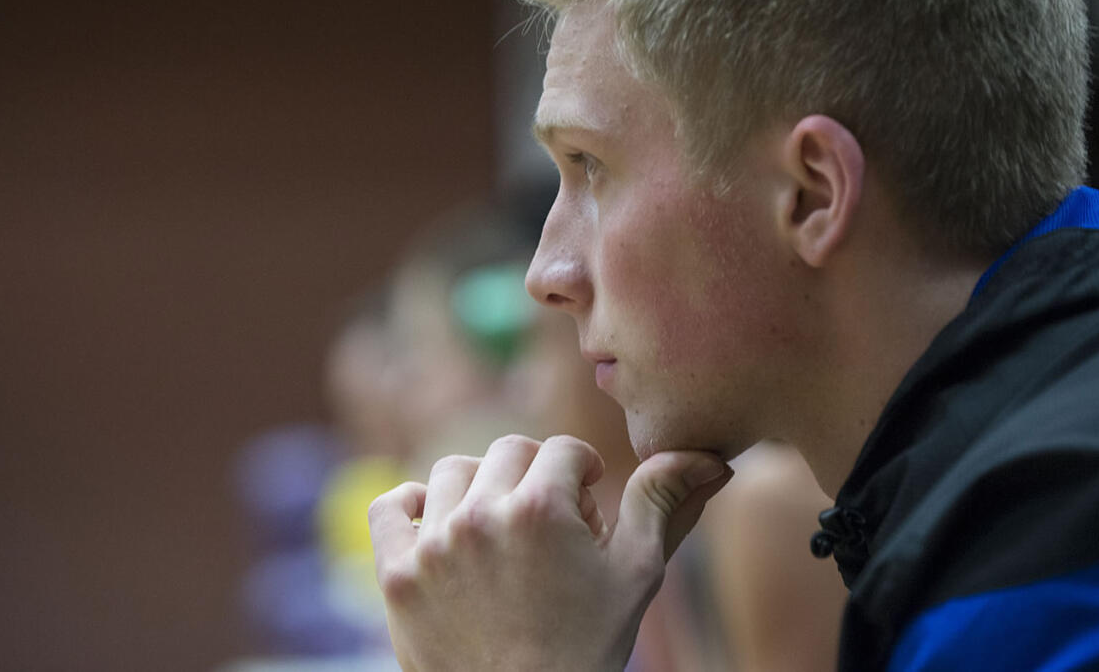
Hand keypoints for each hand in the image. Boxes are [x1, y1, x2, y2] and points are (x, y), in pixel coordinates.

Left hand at [369, 433, 731, 670]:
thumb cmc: (587, 647)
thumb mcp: (635, 574)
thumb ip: (661, 503)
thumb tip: (708, 457)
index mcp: (540, 509)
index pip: (563, 450)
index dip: (583, 476)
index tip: (587, 511)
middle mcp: (480, 516)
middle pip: (509, 452)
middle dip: (536, 478)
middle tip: (550, 528)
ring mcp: (432, 545)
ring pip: (453, 471)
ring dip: (480, 488)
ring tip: (501, 529)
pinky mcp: (396, 575)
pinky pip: (390, 506)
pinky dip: (412, 507)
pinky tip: (441, 527)